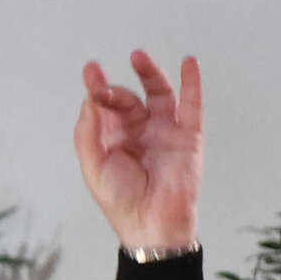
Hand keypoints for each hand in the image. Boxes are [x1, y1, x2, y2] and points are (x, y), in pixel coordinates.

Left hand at [73, 51, 202, 252]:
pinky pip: (192, 105)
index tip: (91, 69)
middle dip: (115, 90)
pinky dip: (192, 83)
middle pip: (128, 99)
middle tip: (103, 85)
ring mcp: (165, 132)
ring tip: (138, 56)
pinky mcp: (188, 136)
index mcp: (114, 141)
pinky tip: (189, 64)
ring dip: (150, 74)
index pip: (106, 107)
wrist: (152, 223)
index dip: (98, 87)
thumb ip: (88, 133)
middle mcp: (140, 133)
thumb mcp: (94, 166)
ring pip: (159, 94)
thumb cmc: (121, 201)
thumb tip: (89, 102)